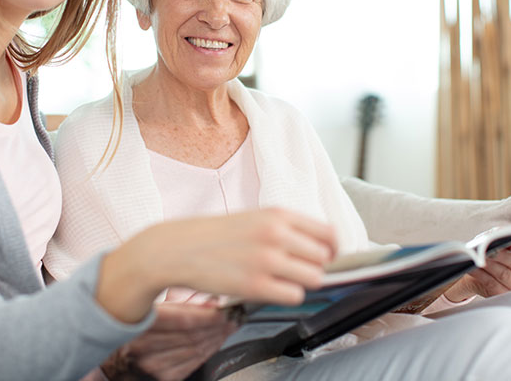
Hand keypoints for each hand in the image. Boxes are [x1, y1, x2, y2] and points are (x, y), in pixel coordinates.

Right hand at [96, 208, 337, 323]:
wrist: (178, 248)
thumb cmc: (216, 235)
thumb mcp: (254, 218)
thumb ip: (285, 228)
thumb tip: (320, 247)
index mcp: (277, 215)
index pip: (328, 233)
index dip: (332, 248)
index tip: (326, 256)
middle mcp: (276, 234)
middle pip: (324, 258)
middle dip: (314, 266)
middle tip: (295, 270)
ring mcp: (267, 260)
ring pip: (314, 278)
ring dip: (301, 282)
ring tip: (280, 279)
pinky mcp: (256, 285)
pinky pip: (294, 295)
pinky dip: (286, 295)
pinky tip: (268, 288)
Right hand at [100, 302, 237, 380]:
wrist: (115, 356)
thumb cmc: (132, 321)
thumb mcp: (148, 302)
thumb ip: (176, 298)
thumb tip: (207, 298)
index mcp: (139, 323)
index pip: (183, 320)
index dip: (208, 314)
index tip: (225, 307)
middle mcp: (144, 347)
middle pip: (194, 336)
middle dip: (218, 325)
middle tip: (234, 315)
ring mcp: (153, 365)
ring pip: (197, 350)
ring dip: (217, 337)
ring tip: (228, 325)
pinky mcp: (163, 377)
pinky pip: (194, 363)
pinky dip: (210, 350)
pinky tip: (216, 340)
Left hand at [444, 236, 510, 301]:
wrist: (483, 272)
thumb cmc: (496, 253)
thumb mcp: (502, 244)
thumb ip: (504, 239)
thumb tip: (496, 235)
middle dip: (499, 253)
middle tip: (485, 246)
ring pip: (503, 273)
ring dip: (487, 263)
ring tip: (476, 255)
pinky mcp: (504, 294)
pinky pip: (491, 283)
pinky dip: (479, 274)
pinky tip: (471, 267)